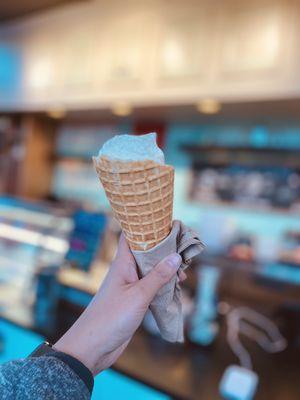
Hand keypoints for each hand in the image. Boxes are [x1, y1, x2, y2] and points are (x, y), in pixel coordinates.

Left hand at [54, 234, 182, 374]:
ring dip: (166, 270)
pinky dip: (163, 285)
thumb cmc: (111, 317)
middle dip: (164, 250)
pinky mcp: (133, 300)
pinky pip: (151, 287)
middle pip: (146, 253)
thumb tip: (177, 256)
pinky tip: (175, 288)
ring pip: (151, 271)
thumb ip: (158, 276)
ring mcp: (129, 285)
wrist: (93, 347)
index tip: (166, 222)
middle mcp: (126, 271)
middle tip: (184, 251)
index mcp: (123, 263)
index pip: (132, 236)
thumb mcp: (139, 295)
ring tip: (184, 273)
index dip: (147, 227)